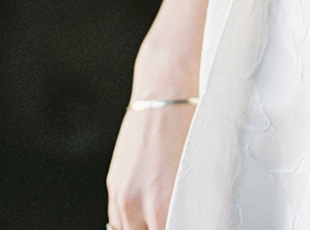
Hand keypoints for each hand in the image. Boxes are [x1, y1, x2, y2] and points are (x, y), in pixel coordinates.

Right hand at [106, 99, 194, 229]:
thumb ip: (185, 208)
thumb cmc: (189, 127)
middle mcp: (137, 205)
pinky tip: (145, 214)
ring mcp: (121, 196)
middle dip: (161, 226)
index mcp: (163, 206)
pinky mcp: (113, 186)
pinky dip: (131, 222)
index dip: (177, 224)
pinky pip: (118, 221)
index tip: (183, 219)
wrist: (165, 93)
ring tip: (159, 214)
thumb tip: (186, 217)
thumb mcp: (196, 176)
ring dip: (144, 227)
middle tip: (171, 217)